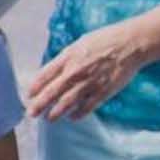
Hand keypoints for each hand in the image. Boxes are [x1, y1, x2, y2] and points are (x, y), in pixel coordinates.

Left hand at [27, 21, 146, 120]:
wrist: (130, 44)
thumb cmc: (104, 40)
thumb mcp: (78, 44)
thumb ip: (65, 59)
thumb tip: (53, 71)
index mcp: (67, 58)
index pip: (45, 75)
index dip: (35, 87)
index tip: (29, 95)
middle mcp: (75, 71)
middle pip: (52, 92)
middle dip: (39, 105)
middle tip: (31, 113)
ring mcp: (88, 83)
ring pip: (67, 102)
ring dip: (56, 113)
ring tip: (48, 119)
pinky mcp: (103, 91)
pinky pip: (87, 107)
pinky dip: (78, 114)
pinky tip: (72, 118)